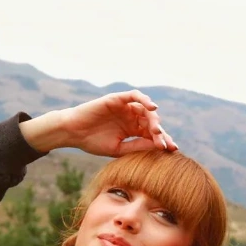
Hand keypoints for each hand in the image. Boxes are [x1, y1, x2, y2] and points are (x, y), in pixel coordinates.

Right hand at [21, 90, 177, 155]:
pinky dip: (144, 99)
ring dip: (153, 120)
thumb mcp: (119, 149)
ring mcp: (125, 107)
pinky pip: (134, 95)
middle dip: (160, 133)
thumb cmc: (94, 142)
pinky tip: (152, 108)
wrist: (73, 133)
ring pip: (146, 110)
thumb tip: (159, 148)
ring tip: (156, 130)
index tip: (172, 150)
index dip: (163, 141)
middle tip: (163, 144)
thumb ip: (138, 146)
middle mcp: (132, 117)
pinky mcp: (117, 99)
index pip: (153, 134)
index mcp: (133, 130)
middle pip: (152, 122)